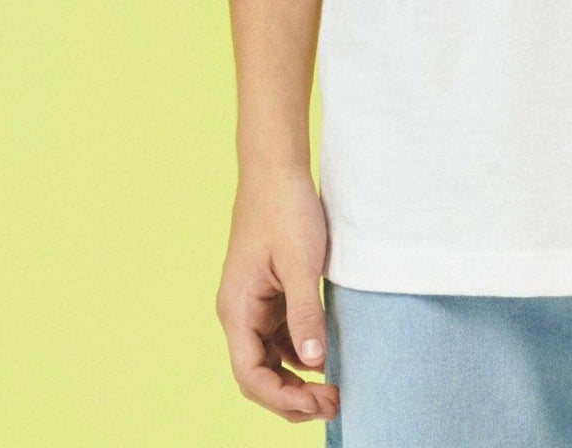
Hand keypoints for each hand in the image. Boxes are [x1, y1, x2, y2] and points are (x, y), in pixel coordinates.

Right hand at [215, 167, 339, 423]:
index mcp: (237, 308)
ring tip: (333, 390)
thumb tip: (314, 361)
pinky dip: (299, 354)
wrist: (276, 167)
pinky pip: (279, 337)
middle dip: (291, 397)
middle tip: (334, 403)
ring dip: (296, 379)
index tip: (319, 404)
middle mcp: (239, 311)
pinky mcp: (268, 293)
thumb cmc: (285, 208)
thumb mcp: (301, 262)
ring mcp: (253, 303)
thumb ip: (305, 313)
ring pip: (269, 359)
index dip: (282, 399)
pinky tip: (325, 358)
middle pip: (258, 374)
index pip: (250, 374)